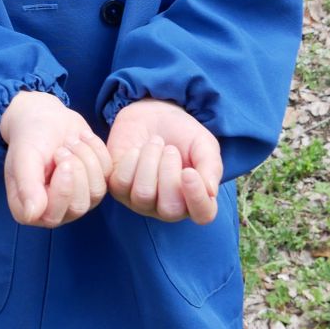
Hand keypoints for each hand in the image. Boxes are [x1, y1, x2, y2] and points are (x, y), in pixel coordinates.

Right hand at [0, 90, 111, 227]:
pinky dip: (97, 150)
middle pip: (79, 206)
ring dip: (86, 158)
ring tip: (70, 141)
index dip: (62, 190)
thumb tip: (32, 214)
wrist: (46, 118)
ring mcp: (78, 199)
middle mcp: (55, 210)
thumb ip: (27, 185)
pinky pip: (108, 174)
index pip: (53, 216)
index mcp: (31, 209)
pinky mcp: (95, 184)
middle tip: (62, 148)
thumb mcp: (24, 157)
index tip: (61, 160)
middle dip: (75, 170)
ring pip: (96, 191)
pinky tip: (82, 138)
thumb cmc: (30, 137)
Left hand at [107, 98, 221, 224]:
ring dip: (150, 161)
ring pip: (143, 195)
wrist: (153, 114)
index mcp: (195, 199)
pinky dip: (131, 159)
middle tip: (170, 150)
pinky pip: (122, 183)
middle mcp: (168, 207)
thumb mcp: (204, 144)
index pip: (202, 214)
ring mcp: (141, 201)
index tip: (189, 172)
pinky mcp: (119, 189)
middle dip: (169, 174)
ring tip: (155, 144)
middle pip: (170, 210)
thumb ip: (211, 167)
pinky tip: (137, 150)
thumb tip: (210, 192)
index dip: (197, 197)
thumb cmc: (183, 134)